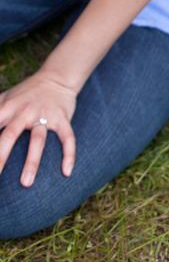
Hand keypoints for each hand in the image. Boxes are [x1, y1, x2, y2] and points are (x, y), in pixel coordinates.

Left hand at [0, 69, 76, 186]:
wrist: (57, 77)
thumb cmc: (25, 93)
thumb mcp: (5, 97)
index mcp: (8, 107)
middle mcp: (25, 111)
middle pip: (10, 135)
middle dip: (0, 157)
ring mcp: (44, 115)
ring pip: (38, 139)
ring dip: (32, 161)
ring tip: (26, 184)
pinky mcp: (62, 118)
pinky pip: (67, 137)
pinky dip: (68, 153)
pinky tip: (66, 171)